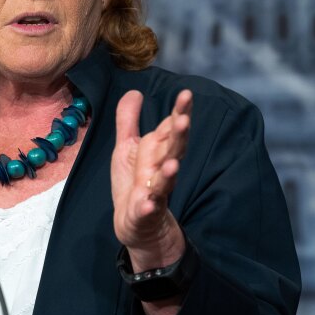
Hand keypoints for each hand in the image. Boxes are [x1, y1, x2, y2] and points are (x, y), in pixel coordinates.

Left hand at [111, 89, 191, 270]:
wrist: (135, 224)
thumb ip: (129, 120)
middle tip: (184, 120)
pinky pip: (148, 209)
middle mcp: (161, 169)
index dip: (179, 113)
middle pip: (174, 151)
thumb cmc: (134, 183)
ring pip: (166, 180)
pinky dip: (149, 206)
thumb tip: (135, 91)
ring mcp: (155, 192)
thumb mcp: (127, 148)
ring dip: (170, 172)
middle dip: (179, 137)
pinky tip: (148, 203)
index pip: (171, 129)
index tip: (187, 94)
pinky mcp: (145, 212)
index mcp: (159, 152)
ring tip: (173, 164)